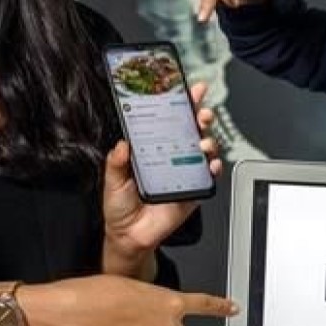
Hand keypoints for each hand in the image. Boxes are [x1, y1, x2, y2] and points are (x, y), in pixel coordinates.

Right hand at [34, 275, 235, 325]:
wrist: (79, 312)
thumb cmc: (100, 293)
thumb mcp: (135, 286)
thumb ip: (153, 301)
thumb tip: (151, 312)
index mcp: (170, 302)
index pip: (202, 304)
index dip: (220, 306)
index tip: (233, 308)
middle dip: (159, 323)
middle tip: (135, 315)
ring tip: (121, 325)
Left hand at [101, 82, 221, 274]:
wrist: (129, 236)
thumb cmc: (120, 207)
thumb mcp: (112, 180)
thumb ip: (116, 161)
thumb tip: (123, 143)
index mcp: (153, 149)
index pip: (169, 121)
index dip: (180, 103)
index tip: (188, 89)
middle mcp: (172, 157)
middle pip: (192, 130)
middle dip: (201, 116)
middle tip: (201, 112)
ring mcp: (185, 173)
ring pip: (204, 149)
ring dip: (208, 140)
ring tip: (203, 141)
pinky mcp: (194, 191)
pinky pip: (209, 177)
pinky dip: (213, 168)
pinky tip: (210, 164)